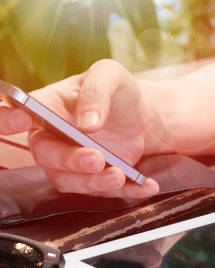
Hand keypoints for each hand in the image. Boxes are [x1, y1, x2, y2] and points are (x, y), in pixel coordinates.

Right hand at [1, 60, 159, 197]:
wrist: (142, 116)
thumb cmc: (119, 91)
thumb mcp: (111, 76)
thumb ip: (96, 92)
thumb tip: (87, 123)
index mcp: (49, 108)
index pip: (22, 113)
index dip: (10, 119)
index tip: (22, 120)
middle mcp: (54, 138)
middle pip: (47, 156)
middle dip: (69, 161)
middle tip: (96, 159)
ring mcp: (72, 162)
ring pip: (70, 181)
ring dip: (94, 183)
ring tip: (120, 174)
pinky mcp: (93, 179)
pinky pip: (103, 191)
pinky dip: (126, 192)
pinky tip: (147, 186)